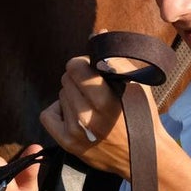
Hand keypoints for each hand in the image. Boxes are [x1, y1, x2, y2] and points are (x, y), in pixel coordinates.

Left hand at [39, 55, 161, 179]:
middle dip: (78, 80)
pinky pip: (47, 114)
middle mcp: (89, 118)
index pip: (76, 67)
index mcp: (108, 101)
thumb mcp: (136, 85)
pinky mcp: (67, 144)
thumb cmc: (141, 116)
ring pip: (60, 95)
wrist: (144, 156)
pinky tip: (73, 115)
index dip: (82, 64)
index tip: (91, 70)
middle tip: (93, 90)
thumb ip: (116, 58)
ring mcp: (76, 132)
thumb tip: (98, 33)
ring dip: (72, 96)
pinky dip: (58, 111)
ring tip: (89, 106)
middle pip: (66, 79)